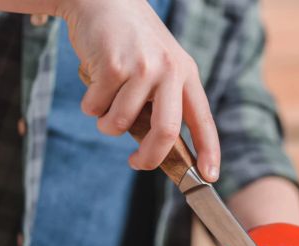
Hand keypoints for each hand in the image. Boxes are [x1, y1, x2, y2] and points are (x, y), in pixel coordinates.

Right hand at [58, 0, 220, 180]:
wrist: (102, 0)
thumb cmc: (131, 40)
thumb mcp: (161, 63)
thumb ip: (164, 99)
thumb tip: (158, 149)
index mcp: (186, 73)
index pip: (202, 119)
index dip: (209, 151)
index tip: (209, 176)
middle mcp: (169, 71)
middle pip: (165, 132)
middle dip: (149, 158)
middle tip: (136, 163)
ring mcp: (141, 68)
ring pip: (120, 124)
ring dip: (106, 124)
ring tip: (105, 102)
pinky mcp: (113, 66)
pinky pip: (96, 108)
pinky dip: (90, 105)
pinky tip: (94, 82)